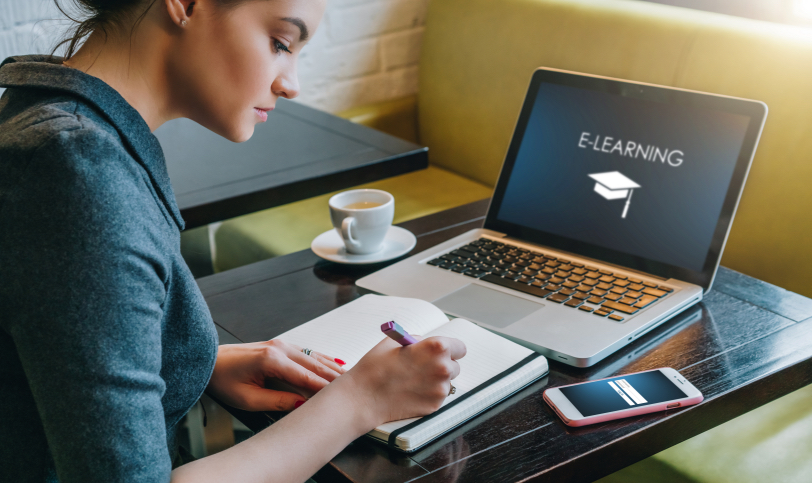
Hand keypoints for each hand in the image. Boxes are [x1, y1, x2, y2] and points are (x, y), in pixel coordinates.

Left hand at [207, 340, 346, 411]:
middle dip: (335, 377)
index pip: (306, 377)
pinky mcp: (280, 346)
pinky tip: (334, 364)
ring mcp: (281, 345)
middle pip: (315, 365)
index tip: (340, 396)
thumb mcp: (247, 398)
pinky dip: (322, 360)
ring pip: (314, 357)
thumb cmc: (223, 379)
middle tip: (353, 388)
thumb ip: (277, 401)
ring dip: (332, 368)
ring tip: (349, 378)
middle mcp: (280, 348)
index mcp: (272, 360)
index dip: (325, 388)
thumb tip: (301, 403)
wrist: (208, 361)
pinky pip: (307, 353)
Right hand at [339, 335, 466, 427]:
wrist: (364, 397)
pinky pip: (438, 396)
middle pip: (455, 366)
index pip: (460, 347)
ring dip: (435, 381)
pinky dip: (428, 394)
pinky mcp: (435, 405)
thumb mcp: (396, 342)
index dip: (450, 349)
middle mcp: (443, 368)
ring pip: (446, 382)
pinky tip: (411, 391)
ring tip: (413, 380)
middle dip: (442, 365)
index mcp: (436, 348)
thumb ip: (418, 341)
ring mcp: (440, 389)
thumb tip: (427, 346)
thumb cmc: (376, 366)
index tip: (443, 352)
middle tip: (424, 367)